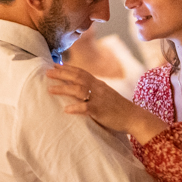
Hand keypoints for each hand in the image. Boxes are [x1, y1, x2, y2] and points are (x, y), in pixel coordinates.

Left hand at [47, 65, 166, 143]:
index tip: (54, 64)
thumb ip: (93, 90)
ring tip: (50, 89)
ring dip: (64, 89)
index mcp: (98, 84)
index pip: (81, 72)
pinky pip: (86, 108)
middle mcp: (98, 88)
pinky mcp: (100, 111)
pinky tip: (66, 109)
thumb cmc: (118, 108)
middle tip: (48, 72)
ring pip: (79, 90)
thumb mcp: (105, 94)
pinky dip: (76, 108)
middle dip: (61, 74)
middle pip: (77, 78)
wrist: (133, 117)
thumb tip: (78, 88)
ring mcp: (99, 99)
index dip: (67, 68)